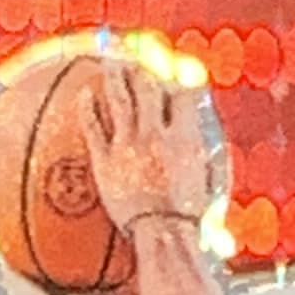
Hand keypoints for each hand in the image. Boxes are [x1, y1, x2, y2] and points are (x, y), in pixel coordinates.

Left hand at [84, 55, 214, 241]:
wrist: (163, 237)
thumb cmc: (190, 221)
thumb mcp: (209, 186)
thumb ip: (207, 159)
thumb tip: (206, 146)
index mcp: (184, 137)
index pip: (182, 93)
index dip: (178, 77)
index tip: (175, 69)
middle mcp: (156, 133)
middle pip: (147, 87)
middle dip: (143, 67)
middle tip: (137, 56)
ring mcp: (128, 145)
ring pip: (118, 97)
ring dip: (114, 74)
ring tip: (110, 61)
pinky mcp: (105, 162)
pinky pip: (93, 127)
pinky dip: (89, 107)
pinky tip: (84, 93)